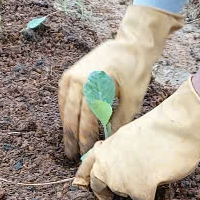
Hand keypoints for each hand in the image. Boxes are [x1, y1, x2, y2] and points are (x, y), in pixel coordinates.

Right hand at [58, 5, 181, 159]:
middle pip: (72, 116)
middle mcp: (79, 80)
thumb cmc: (135, 71)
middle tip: (71, 155)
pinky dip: (66, 112)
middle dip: (72, 137)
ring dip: (67, 126)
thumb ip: (120, 120)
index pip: (87, 120)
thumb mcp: (133, 98)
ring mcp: (72, 75)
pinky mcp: (70, 73)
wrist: (130, 44)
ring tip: (69, 143)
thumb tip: (109, 141)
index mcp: (96, 86)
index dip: (85, 139)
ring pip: (65, 108)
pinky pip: (64, 98)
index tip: (85, 154)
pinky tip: (69, 124)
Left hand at [73, 78, 199, 199]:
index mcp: (105, 149)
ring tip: (151, 170)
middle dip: (107, 193)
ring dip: (136, 188)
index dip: (84, 179)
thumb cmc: (160, 129)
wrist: (178, 126)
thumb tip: (120, 166)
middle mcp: (107, 165)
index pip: (86, 168)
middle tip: (109, 198)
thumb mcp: (129, 136)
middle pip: (101, 188)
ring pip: (126, 194)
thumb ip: (119, 152)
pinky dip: (154, 193)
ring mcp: (120, 180)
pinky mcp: (138, 190)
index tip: (80, 186)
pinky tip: (160, 177)